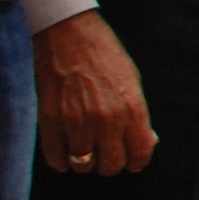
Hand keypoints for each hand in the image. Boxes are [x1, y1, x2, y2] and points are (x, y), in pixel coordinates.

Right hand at [33, 9, 155, 174]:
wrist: (69, 34)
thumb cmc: (105, 55)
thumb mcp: (133, 82)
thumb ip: (139, 116)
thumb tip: (148, 142)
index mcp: (133, 110)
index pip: (139, 155)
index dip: (136, 162)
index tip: (131, 160)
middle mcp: (107, 120)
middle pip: (111, 165)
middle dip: (110, 163)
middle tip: (106, 154)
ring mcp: (76, 122)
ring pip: (83, 165)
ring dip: (85, 162)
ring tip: (85, 152)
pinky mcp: (50, 120)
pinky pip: (56, 157)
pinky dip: (61, 161)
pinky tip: (65, 154)